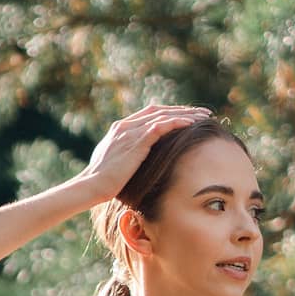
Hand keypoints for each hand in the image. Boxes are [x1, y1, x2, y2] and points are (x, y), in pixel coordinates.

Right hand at [80, 102, 214, 200]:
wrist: (91, 186)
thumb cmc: (100, 182)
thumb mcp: (113, 164)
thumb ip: (124, 156)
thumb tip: (133, 163)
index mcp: (120, 128)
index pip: (150, 113)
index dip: (170, 112)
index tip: (187, 116)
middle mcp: (126, 126)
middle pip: (160, 110)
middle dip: (183, 109)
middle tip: (203, 112)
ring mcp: (131, 132)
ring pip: (163, 115)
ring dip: (186, 114)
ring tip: (204, 116)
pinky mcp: (136, 141)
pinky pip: (161, 126)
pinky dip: (176, 122)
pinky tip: (191, 124)